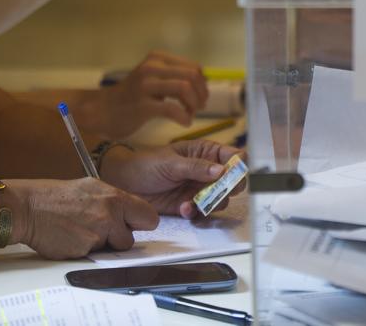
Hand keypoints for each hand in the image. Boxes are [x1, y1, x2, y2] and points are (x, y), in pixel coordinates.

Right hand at [5, 178, 157, 258]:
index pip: (149, 217)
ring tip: (81, 232)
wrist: (27, 208)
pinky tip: (71, 238)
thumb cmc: (55, 198)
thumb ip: (113, 202)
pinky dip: (83, 251)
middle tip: (105, 232)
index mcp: (115, 197)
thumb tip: (129, 214)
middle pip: (132, 239)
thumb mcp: (90, 189)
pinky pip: (92, 256)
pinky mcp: (84, 249)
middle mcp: (110, 213)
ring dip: (101, 246)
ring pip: (112, 249)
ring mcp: (98, 233)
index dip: (140, 224)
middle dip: (121, 238)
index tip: (132, 225)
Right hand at [87, 51, 209, 137]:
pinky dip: (184, 117)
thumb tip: (204, 82)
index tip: (202, 97)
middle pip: (192, 76)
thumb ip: (174, 76)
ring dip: (194, 104)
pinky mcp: (142, 105)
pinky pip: (172, 109)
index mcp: (157, 58)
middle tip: (200, 107)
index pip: (193, 67)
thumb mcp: (153, 78)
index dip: (202, 84)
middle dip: (201, 94)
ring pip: (184, 88)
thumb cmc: (132, 97)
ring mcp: (145, 85)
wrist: (103, 111)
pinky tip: (185, 123)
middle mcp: (151, 67)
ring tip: (190, 114)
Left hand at [101, 140, 245, 218]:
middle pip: (233, 180)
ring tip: (192, 203)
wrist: (125, 184)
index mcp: (206, 152)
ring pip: (221, 199)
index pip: (233, 156)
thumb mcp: (172, 163)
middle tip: (220, 192)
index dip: (239, 165)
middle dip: (229, 188)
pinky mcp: (191, 205)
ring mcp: (200, 189)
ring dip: (210, 203)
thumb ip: (196, 167)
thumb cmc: (147, 164)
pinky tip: (183, 209)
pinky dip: (196, 212)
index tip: (236, 174)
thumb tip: (221, 171)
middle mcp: (208, 171)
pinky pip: (203, 212)